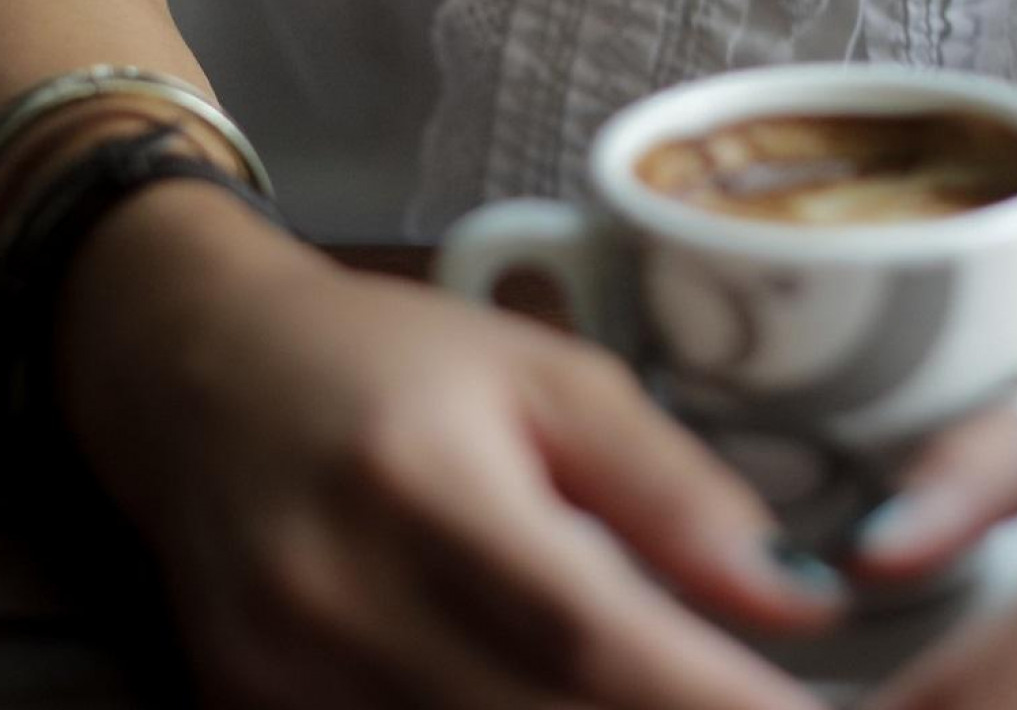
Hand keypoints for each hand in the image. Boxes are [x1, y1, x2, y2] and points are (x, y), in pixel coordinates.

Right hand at [56, 185, 840, 709]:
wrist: (206, 373)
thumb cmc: (389, 354)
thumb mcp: (543, 377)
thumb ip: (668, 486)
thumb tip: (798, 593)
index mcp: (422, 489)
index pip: (593, 634)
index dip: (716, 698)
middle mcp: (339, 609)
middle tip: (769, 703)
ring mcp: (283, 687)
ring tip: (680, 688)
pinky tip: (571, 696)